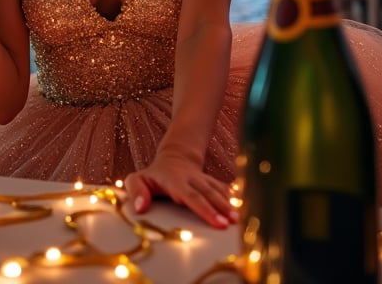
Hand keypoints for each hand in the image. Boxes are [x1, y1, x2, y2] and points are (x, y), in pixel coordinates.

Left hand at [123, 149, 237, 228]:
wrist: (174, 157)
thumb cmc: (153, 176)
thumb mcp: (137, 179)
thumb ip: (135, 192)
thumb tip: (140, 209)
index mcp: (175, 181)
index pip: (191, 196)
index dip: (204, 209)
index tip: (217, 222)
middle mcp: (192, 179)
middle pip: (208, 194)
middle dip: (221, 208)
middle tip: (232, 224)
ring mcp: (204, 179)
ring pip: (218, 190)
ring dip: (230, 204)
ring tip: (240, 220)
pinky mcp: (212, 181)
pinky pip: (225, 188)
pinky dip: (236, 196)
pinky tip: (246, 206)